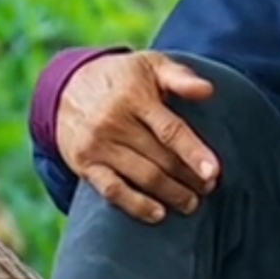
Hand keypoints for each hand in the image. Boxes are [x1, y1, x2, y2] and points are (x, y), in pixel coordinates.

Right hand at [56, 52, 220, 224]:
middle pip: (160, 159)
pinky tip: (158, 213)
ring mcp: (97, 145)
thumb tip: (208, 91)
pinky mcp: (85, 164)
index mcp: (134, 96)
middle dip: (189, 177)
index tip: (213, 171)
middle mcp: (113, 121)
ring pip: (143, 177)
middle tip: (209, 187)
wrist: (66, 87)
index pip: (169, 129)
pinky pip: (113, 191)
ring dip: (171, 194)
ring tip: (191, 202)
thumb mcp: (149, 65)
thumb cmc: (122, 77)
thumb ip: (180, 77)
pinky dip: (137, 205)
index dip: (193, 152)